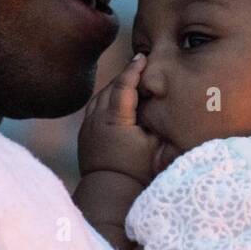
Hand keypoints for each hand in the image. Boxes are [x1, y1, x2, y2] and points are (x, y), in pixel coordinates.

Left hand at [77, 54, 160, 186]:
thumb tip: (166, 102)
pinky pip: (94, 108)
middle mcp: (97, 118)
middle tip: (140, 65)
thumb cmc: (137, 171)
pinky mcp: (84, 134)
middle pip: (110, 86)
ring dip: (114, 87)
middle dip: (125, 75)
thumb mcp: (155, 147)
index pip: (124, 84)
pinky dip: (105, 99)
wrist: (109, 193)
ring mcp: (87, 126)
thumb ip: (160, 122)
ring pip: (100, 96)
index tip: (143, 57)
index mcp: (115, 118)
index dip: (134, 69)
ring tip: (130, 81)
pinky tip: (116, 101)